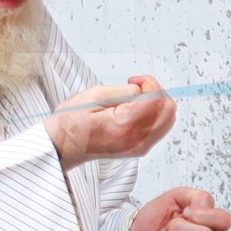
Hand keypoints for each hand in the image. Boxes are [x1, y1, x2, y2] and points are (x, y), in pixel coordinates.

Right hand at [45, 76, 174, 169]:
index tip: (132, 80)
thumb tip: (144, 90)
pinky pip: (159, 128)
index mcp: (125, 125)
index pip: (157, 99)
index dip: (148, 83)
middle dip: (156, 92)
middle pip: (169, 110)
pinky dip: (153, 114)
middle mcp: (137, 140)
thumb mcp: (95, 95)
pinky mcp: (139, 149)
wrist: (62, 146)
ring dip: (156, 103)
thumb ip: (125, 92)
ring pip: (168, 119)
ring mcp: (139, 147)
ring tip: (134, 99)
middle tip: (136, 87)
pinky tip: (134, 110)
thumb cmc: (72, 122)